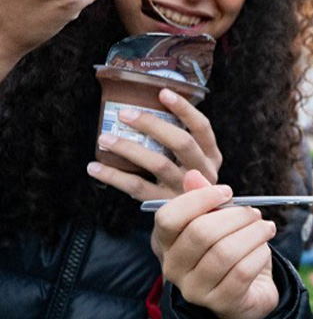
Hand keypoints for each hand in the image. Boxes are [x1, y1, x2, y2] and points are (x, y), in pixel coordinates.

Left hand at [87, 88, 222, 200]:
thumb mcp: (195, 163)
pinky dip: (113, 176)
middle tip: (125, 114)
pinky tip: (94, 167)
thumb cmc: (187, 184)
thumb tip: (149, 106)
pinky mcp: (166, 206)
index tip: (163, 92)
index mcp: (212, 157)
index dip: (184, 109)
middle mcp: (203, 173)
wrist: (190, 226)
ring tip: (105, 138)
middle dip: (152, 124)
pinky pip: (137, 187)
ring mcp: (186, 191)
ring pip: (158, 164)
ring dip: (128, 148)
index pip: (202, 128)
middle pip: (181, 143)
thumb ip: (181, 142)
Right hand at [152, 170, 278, 318]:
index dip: (199, 199)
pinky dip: (259, 255)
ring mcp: (194, 289)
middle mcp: (173, 268)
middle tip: (255, 213)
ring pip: (225, 252)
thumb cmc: (230, 251)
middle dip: (236, 217)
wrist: (246, 295)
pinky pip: (242, 272)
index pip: (168, 217)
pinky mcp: (219, 303)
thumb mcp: (217, 223)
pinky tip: (264, 249)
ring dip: (253, 234)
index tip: (227, 192)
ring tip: (266, 228)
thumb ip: (205, 200)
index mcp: (167, 243)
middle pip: (201, 232)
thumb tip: (192, 175)